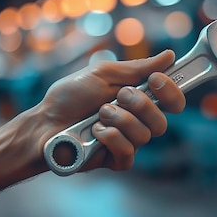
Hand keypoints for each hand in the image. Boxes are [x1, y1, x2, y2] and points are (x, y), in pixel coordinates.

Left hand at [35, 50, 185, 171]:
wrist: (44, 122)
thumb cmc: (70, 96)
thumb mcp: (103, 73)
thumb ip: (136, 68)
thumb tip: (169, 56)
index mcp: (138, 99)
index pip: (172, 100)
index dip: (171, 91)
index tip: (156, 80)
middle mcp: (137, 121)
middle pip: (162, 121)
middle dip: (140, 105)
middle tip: (118, 96)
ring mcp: (127, 142)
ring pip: (145, 136)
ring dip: (119, 119)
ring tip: (98, 114)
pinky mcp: (115, 160)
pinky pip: (129, 152)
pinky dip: (111, 138)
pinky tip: (95, 132)